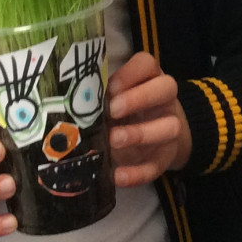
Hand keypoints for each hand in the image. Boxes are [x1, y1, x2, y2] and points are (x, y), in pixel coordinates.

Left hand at [106, 52, 190, 186]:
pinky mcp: (164, 158)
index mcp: (150, 79)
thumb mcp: (115, 99)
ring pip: (170, 126)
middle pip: (167, 88)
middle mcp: (165, 100)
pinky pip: (157, 165)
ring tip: (114, 140)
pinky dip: (137, 173)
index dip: (130, 74)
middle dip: (139, 98)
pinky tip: (117, 176)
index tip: (110, 88)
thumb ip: (102, 96)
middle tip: (113, 111)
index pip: (148, 65)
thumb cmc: (125, 112)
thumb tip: (71, 101)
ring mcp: (169, 128)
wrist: (153, 141)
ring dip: (141, 133)